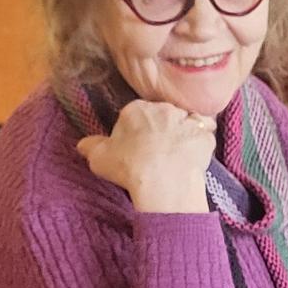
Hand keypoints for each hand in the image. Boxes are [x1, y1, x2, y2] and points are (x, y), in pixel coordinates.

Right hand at [77, 100, 213, 213]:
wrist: (164, 180)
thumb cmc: (129, 166)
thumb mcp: (100, 158)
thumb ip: (91, 147)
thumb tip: (82, 144)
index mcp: (135, 109)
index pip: (135, 114)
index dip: (134, 131)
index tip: (134, 147)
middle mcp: (163, 108)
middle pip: (161, 115)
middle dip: (159, 128)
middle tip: (156, 151)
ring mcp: (186, 119)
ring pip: (185, 120)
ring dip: (183, 131)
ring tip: (177, 152)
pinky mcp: (205, 135)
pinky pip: (205, 132)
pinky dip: (202, 140)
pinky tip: (195, 153)